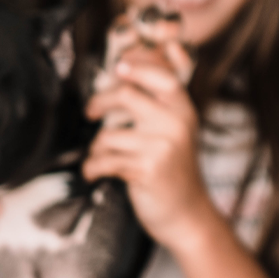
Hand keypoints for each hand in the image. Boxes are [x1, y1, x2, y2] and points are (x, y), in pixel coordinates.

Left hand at [83, 54, 213, 249]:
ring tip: (104, 156)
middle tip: (92, 112)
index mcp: (184, 110)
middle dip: (100, 102)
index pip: (163, 75)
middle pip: (127, 95)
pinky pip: (104, 160)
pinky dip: (93, 168)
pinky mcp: (148, 169)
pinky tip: (97, 172)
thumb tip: (126, 69)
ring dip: (97, 148)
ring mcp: (163, 146)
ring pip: (109, 134)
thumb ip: (159, 103)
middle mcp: (176, 124)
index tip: (118, 65)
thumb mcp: (176, 130)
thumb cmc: (174, 169)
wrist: (186, 212)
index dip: (139, 64)